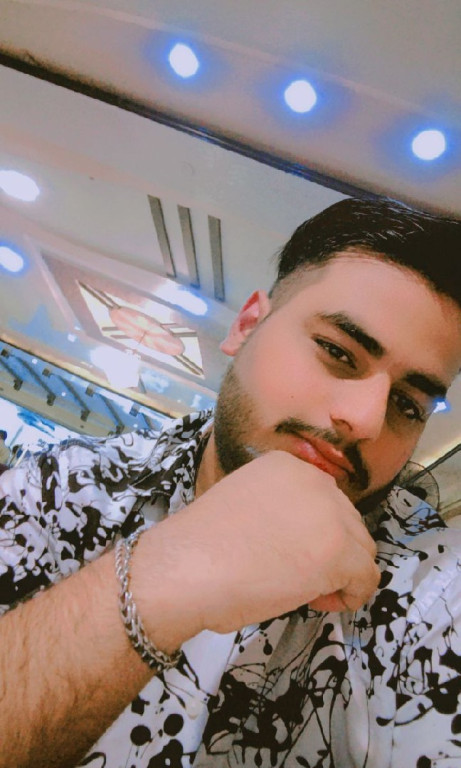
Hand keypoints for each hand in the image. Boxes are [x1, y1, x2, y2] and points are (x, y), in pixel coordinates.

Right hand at [138, 451, 379, 646]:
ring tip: (304, 591)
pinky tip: (318, 601)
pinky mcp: (340, 554)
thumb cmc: (202, 545)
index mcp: (288, 465)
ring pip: (362, 550)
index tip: (289, 554)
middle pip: (348, 523)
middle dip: (330, 554)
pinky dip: (350, 596)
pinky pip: (366, 579)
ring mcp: (331, 516)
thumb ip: (279, 509)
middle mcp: (316, 481)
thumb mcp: (245, 503)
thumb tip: (303, 540)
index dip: (313, 534)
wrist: (186, 567)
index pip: (325, 502)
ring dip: (340, 574)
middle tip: (296, 577)